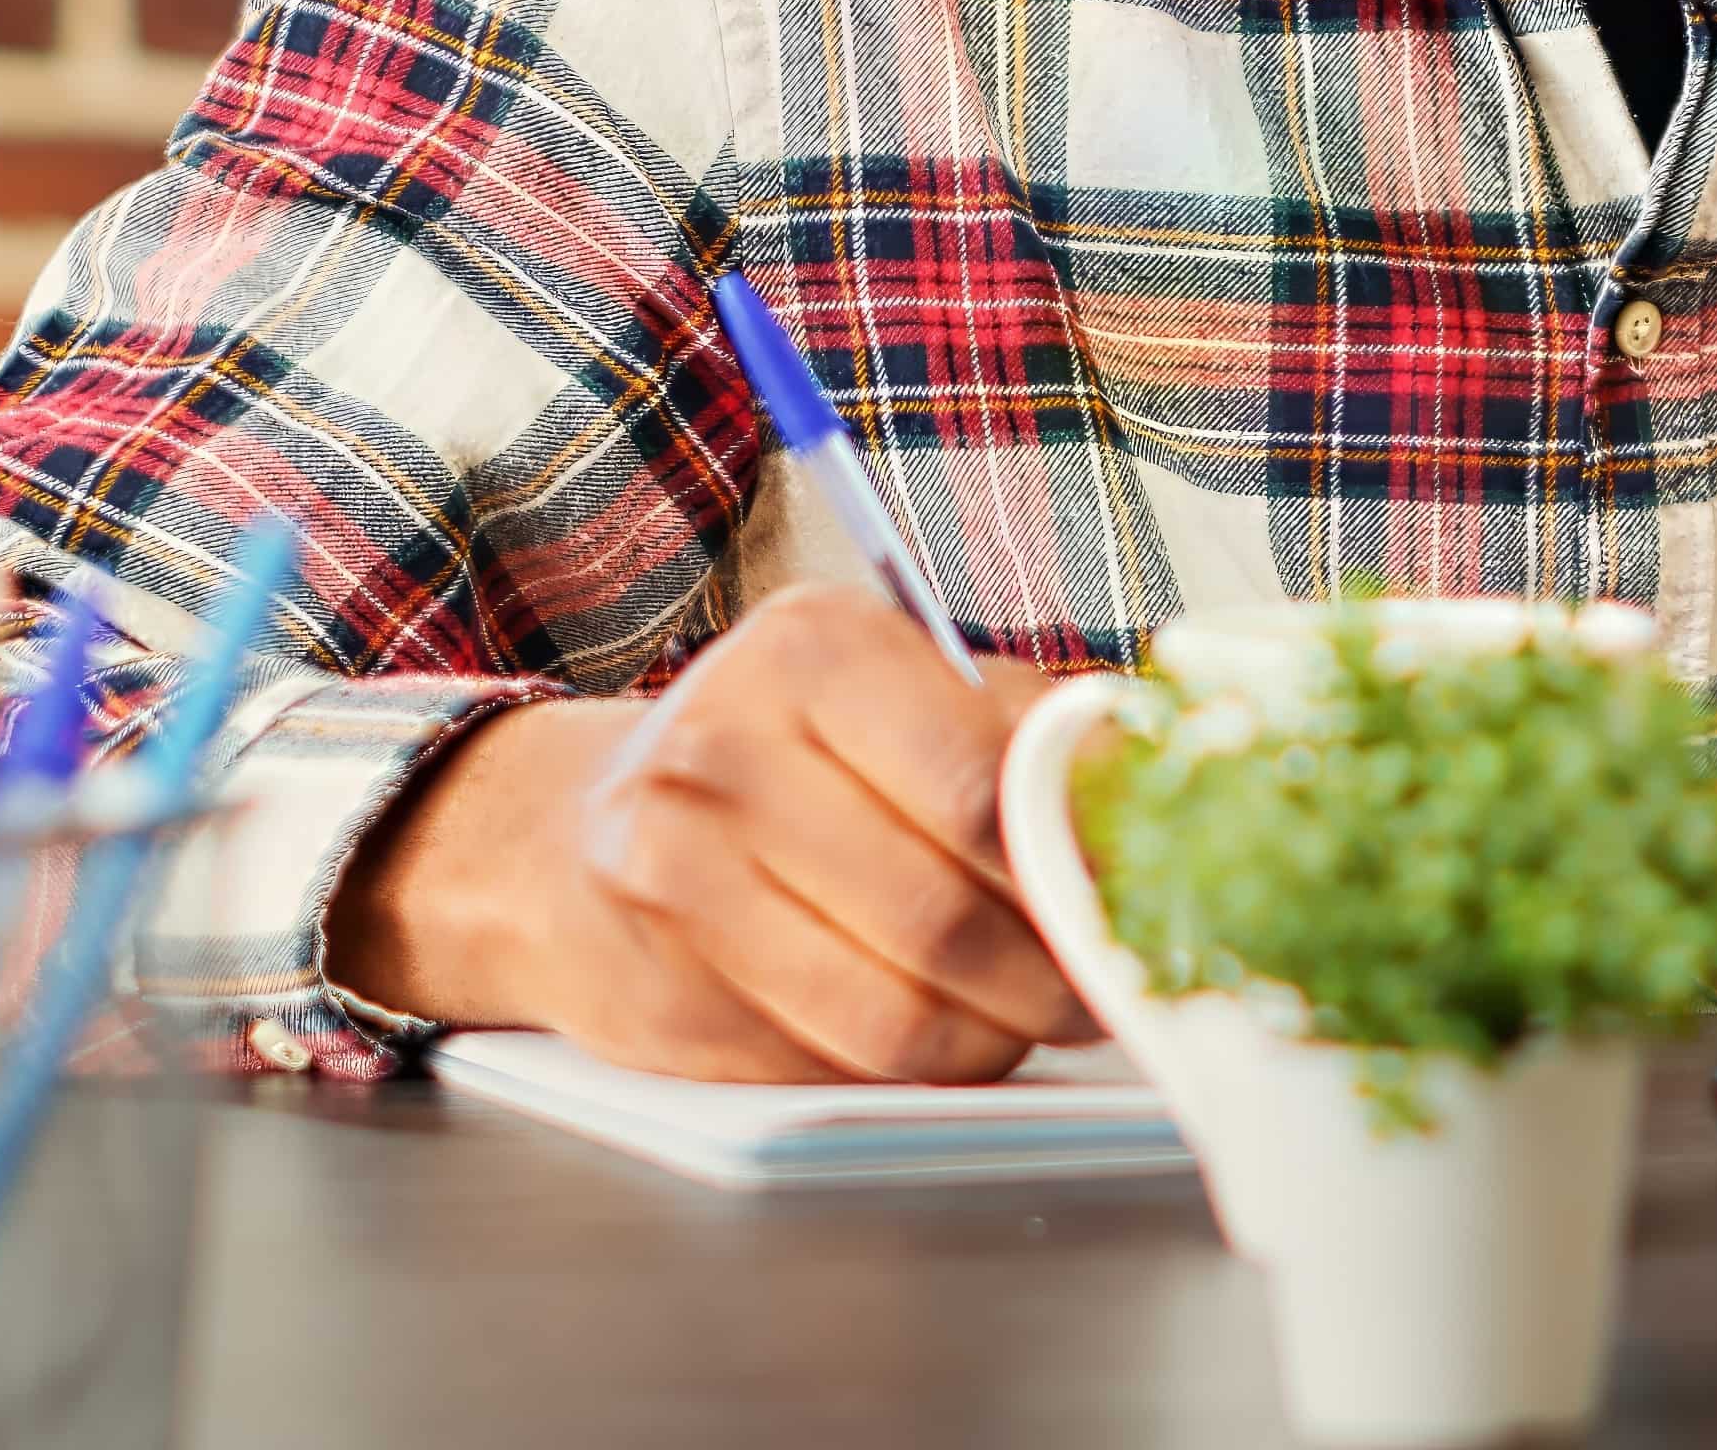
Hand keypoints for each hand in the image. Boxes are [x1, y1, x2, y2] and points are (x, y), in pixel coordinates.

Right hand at [328, 582, 1094, 1081]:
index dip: (1074, 868)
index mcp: (812, 651)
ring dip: (995, 1038)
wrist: (563, 836)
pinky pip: (835, 1064)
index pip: (981, 789)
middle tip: (1107, 990)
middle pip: (946, 917)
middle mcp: (724, 751)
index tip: (1134, 903)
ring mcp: (676, 879)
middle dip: (1053, 978)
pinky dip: (913, 1065)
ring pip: (896, 1015)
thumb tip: (1153, 795)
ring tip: (1033, 1018)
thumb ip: (1017, 731)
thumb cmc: (774, 751)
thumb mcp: (889, 689)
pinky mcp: (661, 992)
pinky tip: (937, 1030)